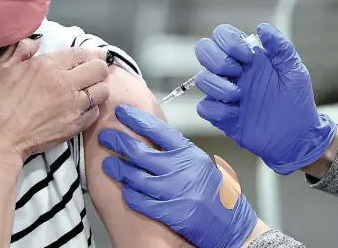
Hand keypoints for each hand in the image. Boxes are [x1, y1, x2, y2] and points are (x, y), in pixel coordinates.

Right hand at [0, 38, 109, 162]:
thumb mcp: (0, 69)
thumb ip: (20, 50)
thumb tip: (35, 42)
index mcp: (47, 67)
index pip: (82, 54)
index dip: (93, 53)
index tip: (98, 54)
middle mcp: (65, 85)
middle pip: (100, 70)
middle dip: (100, 68)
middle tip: (93, 72)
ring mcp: (73, 106)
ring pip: (103, 91)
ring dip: (99, 88)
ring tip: (90, 90)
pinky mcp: (76, 125)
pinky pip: (96, 112)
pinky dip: (93, 108)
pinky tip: (83, 108)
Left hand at [99, 104, 256, 247]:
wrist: (232, 225)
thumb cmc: (216, 193)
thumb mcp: (199, 164)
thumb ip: (177, 152)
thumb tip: (150, 138)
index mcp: (190, 153)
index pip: (158, 130)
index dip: (136, 120)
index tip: (122, 113)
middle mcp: (182, 169)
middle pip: (141, 151)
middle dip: (118, 142)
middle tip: (105, 137)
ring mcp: (177, 191)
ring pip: (137, 176)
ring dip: (119, 170)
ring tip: (108, 165)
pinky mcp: (172, 213)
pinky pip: (142, 201)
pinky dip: (131, 195)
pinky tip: (125, 190)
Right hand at [194, 23, 336, 174]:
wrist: (295, 136)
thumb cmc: (296, 102)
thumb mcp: (294, 71)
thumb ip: (280, 47)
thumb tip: (262, 27)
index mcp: (247, 58)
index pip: (222, 36)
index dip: (229, 42)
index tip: (249, 56)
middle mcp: (231, 73)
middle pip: (203, 51)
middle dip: (218, 60)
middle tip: (238, 73)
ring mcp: (224, 94)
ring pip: (202, 79)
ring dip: (220, 87)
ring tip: (241, 97)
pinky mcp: (221, 116)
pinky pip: (204, 108)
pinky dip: (218, 110)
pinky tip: (235, 114)